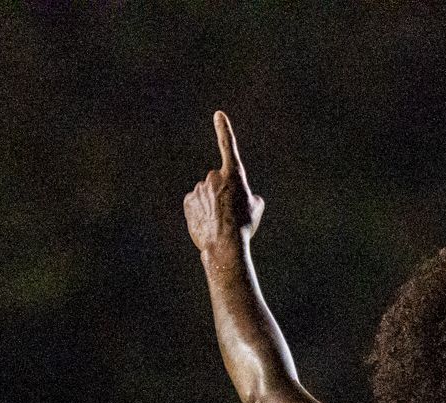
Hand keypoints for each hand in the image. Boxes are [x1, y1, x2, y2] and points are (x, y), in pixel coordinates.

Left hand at [185, 110, 264, 257]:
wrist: (224, 244)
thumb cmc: (244, 226)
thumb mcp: (256, 209)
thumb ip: (250, 195)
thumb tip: (245, 197)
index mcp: (233, 174)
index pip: (228, 146)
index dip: (224, 129)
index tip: (218, 115)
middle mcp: (213, 176)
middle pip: (219, 182)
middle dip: (224, 194)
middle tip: (233, 213)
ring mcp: (198, 188)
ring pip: (207, 194)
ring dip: (214, 205)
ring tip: (222, 222)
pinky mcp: (188, 201)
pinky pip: (197, 204)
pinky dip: (202, 212)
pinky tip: (209, 224)